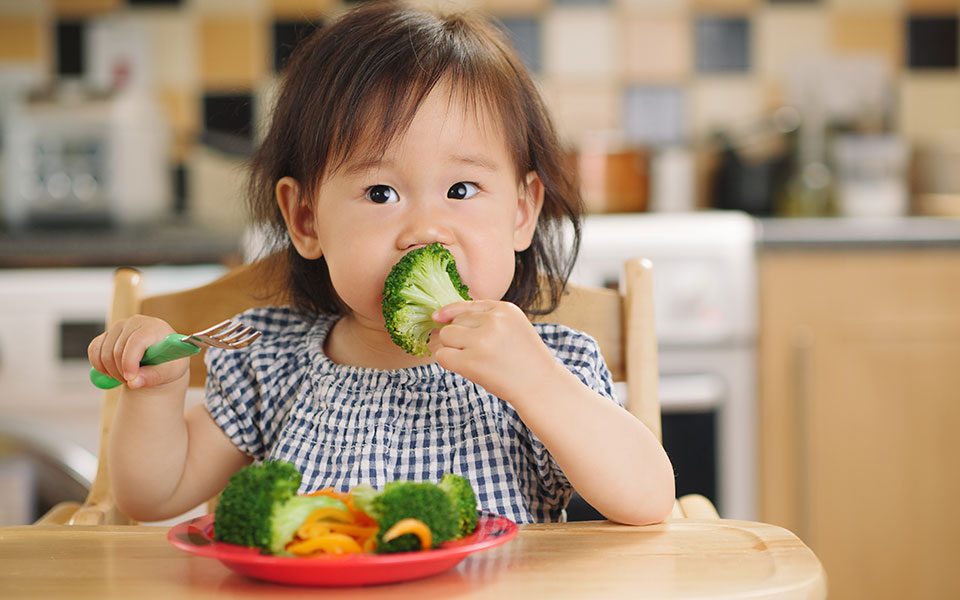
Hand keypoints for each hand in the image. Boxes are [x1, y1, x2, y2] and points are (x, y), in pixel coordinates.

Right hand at [88, 315, 186, 389]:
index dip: (130, 362)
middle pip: (118, 350)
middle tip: (132, 381)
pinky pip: (93, 350)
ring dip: (112, 371)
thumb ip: (152, 377)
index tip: (130, 379)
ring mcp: (119, 326)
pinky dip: (98, 365)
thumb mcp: (169, 372)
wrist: (162, 357)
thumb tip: (133, 382)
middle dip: (122, 372)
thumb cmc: (169, 363)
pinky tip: (110, 372)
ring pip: (104, 352)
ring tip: (127, 376)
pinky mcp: (108, 333)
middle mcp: (136, 322)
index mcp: (154, 328)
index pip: (136, 341)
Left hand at [432, 300, 563, 403]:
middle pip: (454, 321)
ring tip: (471, 359)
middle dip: (458, 336)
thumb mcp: (513, 327)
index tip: (438, 318)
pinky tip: (463, 367)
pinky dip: (447, 361)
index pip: (467, 305)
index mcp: (505, 309)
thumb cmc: (524, 359)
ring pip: (446, 336)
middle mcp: (493, 321)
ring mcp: (482, 341)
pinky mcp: (472, 362)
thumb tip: (439, 317)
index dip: (451, 312)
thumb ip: (485, 318)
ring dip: (451, 348)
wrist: (541, 386)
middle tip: (477, 352)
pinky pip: (442, 355)